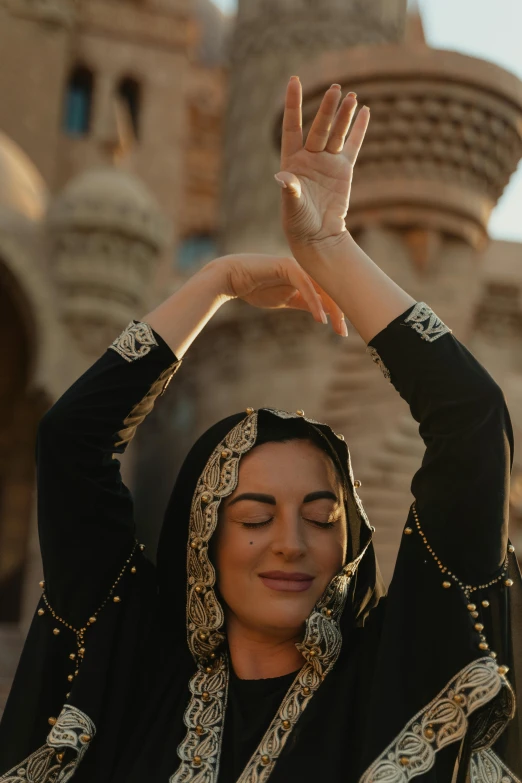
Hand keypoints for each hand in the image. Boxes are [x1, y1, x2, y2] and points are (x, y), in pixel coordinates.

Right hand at [214, 253, 346, 335]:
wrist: (232, 278)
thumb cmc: (258, 287)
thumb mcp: (287, 300)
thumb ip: (305, 303)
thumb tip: (325, 313)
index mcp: (308, 276)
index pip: (329, 293)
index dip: (338, 311)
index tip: (342, 331)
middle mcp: (306, 269)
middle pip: (330, 289)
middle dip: (340, 311)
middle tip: (344, 333)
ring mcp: (297, 266)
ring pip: (321, 286)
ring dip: (331, 308)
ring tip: (337, 327)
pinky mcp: (287, 266)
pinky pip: (305, 285)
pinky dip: (314, 301)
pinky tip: (319, 318)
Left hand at [275, 77, 369, 251]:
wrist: (318, 236)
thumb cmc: (298, 222)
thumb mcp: (292, 205)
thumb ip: (289, 189)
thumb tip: (282, 176)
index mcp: (292, 160)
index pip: (292, 126)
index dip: (293, 104)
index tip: (294, 80)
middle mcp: (310, 157)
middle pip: (319, 127)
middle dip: (327, 109)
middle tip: (336, 89)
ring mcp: (328, 162)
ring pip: (337, 133)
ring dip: (344, 115)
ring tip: (352, 96)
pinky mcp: (344, 170)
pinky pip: (353, 145)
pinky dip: (359, 129)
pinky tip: (365, 111)